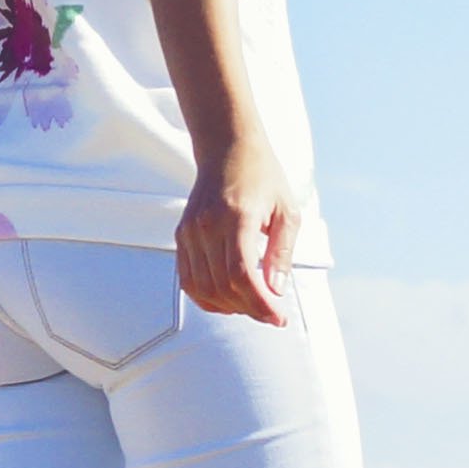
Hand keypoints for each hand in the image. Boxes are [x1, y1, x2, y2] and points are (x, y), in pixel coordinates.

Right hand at [173, 139, 294, 322]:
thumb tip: (276, 292)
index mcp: (236, 217)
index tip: (279, 318)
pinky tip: (230, 300)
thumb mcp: (287, 211)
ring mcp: (190, 232)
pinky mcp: (182, 236)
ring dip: (229, 307)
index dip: (260, 303)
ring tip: (253, 305)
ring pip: (203, 289)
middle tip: (272, 313)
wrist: (227, 149)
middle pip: (223, 286)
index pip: (242, 274)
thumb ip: (281, 253)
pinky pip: (189, 280)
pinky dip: (208, 298)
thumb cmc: (264, 179)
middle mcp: (207, 225)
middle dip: (250, 308)